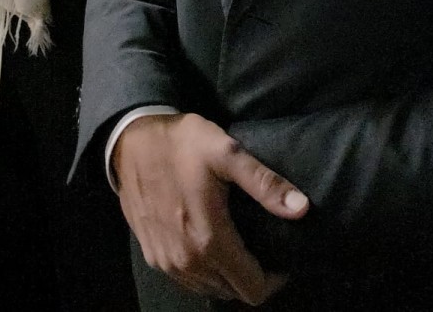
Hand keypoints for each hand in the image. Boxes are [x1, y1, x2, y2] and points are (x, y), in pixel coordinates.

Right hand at [113, 112, 307, 302]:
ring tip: (238, 244)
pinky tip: (209, 243)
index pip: (254, 288)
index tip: (280, 256)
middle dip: (252, 275)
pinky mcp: (153, 256)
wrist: (130, 142)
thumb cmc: (181, 143)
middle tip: (260, 246)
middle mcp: (188, 262)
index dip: (274, 278)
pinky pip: (188, 280)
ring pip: (211, 289)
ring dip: (228, 275)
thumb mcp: (226, 152)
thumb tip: (302, 209)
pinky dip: (204, 271)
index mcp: (210, 240)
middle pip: (233, 292)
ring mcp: (167, 263)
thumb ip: (265, 183)